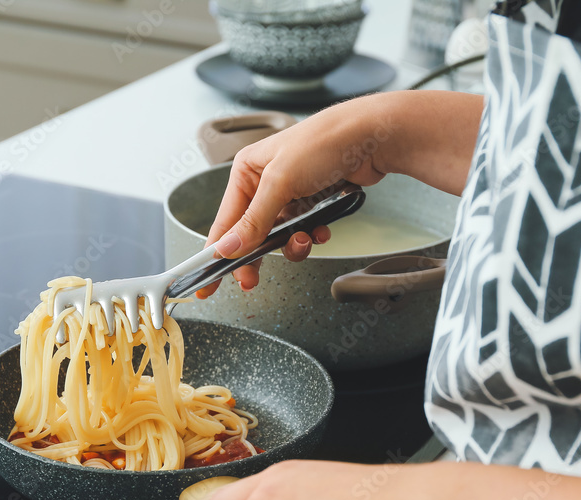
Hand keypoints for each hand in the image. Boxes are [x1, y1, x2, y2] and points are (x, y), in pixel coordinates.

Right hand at [196, 94, 396, 297]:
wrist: (373, 137)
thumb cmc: (324, 142)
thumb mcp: (281, 182)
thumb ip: (253, 221)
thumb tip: (228, 248)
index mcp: (247, 171)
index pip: (224, 221)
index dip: (216, 253)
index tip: (207, 282)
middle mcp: (265, 182)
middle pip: (250, 234)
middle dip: (255, 256)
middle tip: (251, 281)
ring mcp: (290, 194)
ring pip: (279, 236)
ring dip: (291, 245)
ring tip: (303, 241)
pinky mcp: (313, 202)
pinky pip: (303, 231)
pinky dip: (311, 236)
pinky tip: (321, 230)